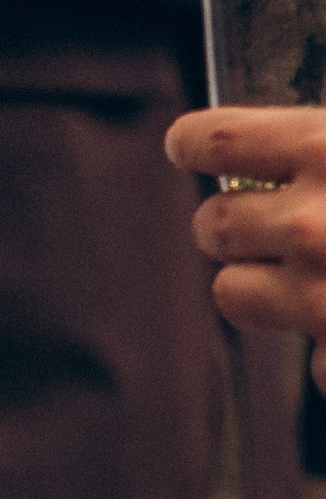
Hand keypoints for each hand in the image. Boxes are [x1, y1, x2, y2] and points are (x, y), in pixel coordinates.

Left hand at [166, 106, 325, 382]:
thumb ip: (323, 145)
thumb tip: (282, 143)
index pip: (214, 140)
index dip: (192, 144)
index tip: (186, 149)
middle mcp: (311, 225)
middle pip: (212, 223)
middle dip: (231, 225)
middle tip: (270, 225)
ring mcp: (324, 302)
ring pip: (233, 293)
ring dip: (262, 288)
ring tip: (316, 277)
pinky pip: (308, 359)